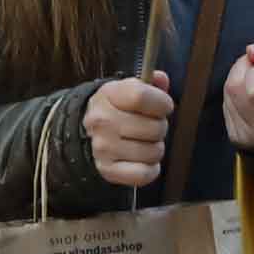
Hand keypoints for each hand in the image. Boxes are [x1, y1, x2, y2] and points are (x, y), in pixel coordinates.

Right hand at [84, 72, 174, 189]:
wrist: (89, 132)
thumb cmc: (118, 109)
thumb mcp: (130, 89)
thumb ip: (150, 83)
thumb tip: (161, 79)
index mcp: (109, 94)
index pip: (141, 96)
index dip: (161, 103)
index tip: (163, 107)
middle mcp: (102, 120)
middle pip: (154, 127)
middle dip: (160, 128)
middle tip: (151, 127)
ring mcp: (103, 147)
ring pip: (153, 152)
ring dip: (155, 149)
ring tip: (145, 143)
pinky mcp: (107, 170)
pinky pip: (144, 174)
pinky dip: (150, 169)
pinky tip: (144, 161)